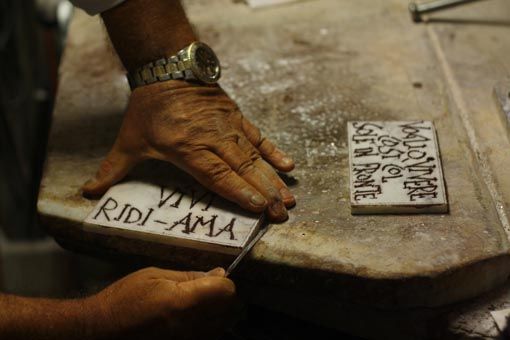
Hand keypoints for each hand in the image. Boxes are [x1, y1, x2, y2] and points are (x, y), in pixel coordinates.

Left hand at [83, 81, 294, 220]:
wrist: (167, 70)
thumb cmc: (148, 109)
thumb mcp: (128, 140)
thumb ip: (112, 169)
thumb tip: (88, 192)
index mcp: (185, 147)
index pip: (216, 174)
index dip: (237, 191)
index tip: (257, 207)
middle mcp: (211, 138)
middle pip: (241, 169)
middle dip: (263, 192)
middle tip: (280, 213)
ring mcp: (227, 127)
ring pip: (254, 156)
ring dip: (272, 178)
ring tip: (287, 198)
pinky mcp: (237, 116)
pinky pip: (259, 136)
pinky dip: (274, 150)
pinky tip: (288, 166)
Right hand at [88, 267, 238, 339]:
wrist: (100, 331)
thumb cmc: (125, 298)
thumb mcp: (154, 276)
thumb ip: (190, 277)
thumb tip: (219, 273)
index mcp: (183, 302)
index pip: (226, 291)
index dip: (223, 282)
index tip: (212, 278)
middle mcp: (191, 326)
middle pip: (229, 310)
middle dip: (223, 297)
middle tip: (207, 291)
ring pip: (221, 326)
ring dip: (217, 313)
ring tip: (198, 305)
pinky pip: (207, 336)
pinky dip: (207, 327)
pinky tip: (190, 320)